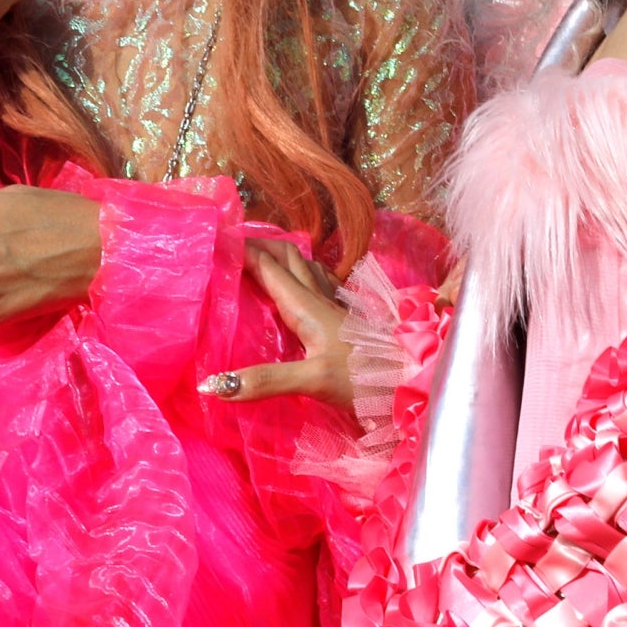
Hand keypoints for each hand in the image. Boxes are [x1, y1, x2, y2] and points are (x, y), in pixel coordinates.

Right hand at [206, 240, 353, 408]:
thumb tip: (214, 384)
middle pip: (287, 257)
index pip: (267, 267)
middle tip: (231, 247)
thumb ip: (265, 380)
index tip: (214, 242)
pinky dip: (301, 275)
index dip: (241, 251)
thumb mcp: (312, 381)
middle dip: (259, 245)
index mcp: (306, 306)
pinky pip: (319, 284)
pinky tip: (299, 287)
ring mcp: (335, 307)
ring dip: (280, 257)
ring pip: (304, 267)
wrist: (412, 383)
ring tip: (258, 260)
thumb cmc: (364, 379)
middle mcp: (320, 299)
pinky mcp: (345, 319)